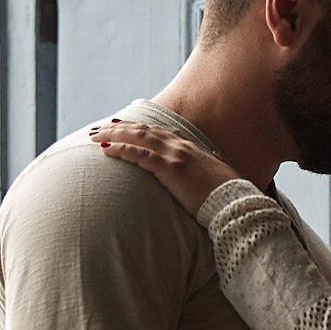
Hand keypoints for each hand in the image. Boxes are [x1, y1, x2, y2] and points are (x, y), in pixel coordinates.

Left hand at [90, 120, 241, 213]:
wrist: (236, 203)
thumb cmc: (225, 198)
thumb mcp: (209, 181)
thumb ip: (195, 177)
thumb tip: (189, 183)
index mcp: (190, 149)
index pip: (158, 133)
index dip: (137, 128)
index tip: (120, 126)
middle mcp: (181, 147)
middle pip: (144, 131)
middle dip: (119, 128)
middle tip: (99, 128)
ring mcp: (176, 156)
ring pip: (138, 138)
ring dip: (114, 135)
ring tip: (94, 136)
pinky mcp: (171, 169)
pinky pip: (141, 155)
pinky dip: (122, 149)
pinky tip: (106, 149)